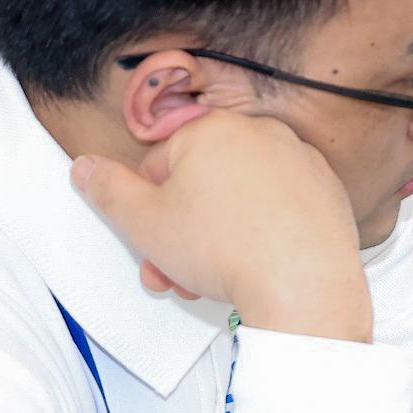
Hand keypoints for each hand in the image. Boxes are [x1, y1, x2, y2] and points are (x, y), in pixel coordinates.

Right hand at [70, 110, 368, 340]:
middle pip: (201, 184)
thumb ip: (108, 190)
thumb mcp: (144, 222)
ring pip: (239, 198)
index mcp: (212, 129)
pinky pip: (278, 208)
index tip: (150, 241)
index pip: (158, 165)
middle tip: (173, 271)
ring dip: (216, 237)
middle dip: (179, 232)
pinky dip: (262, 231)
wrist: (303, 283)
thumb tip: (87, 167)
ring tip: (211, 278)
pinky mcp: (325, 189)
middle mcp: (260, 134)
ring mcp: (298, 160)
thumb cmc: (227, 250)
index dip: (147, 210)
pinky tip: (254, 264)